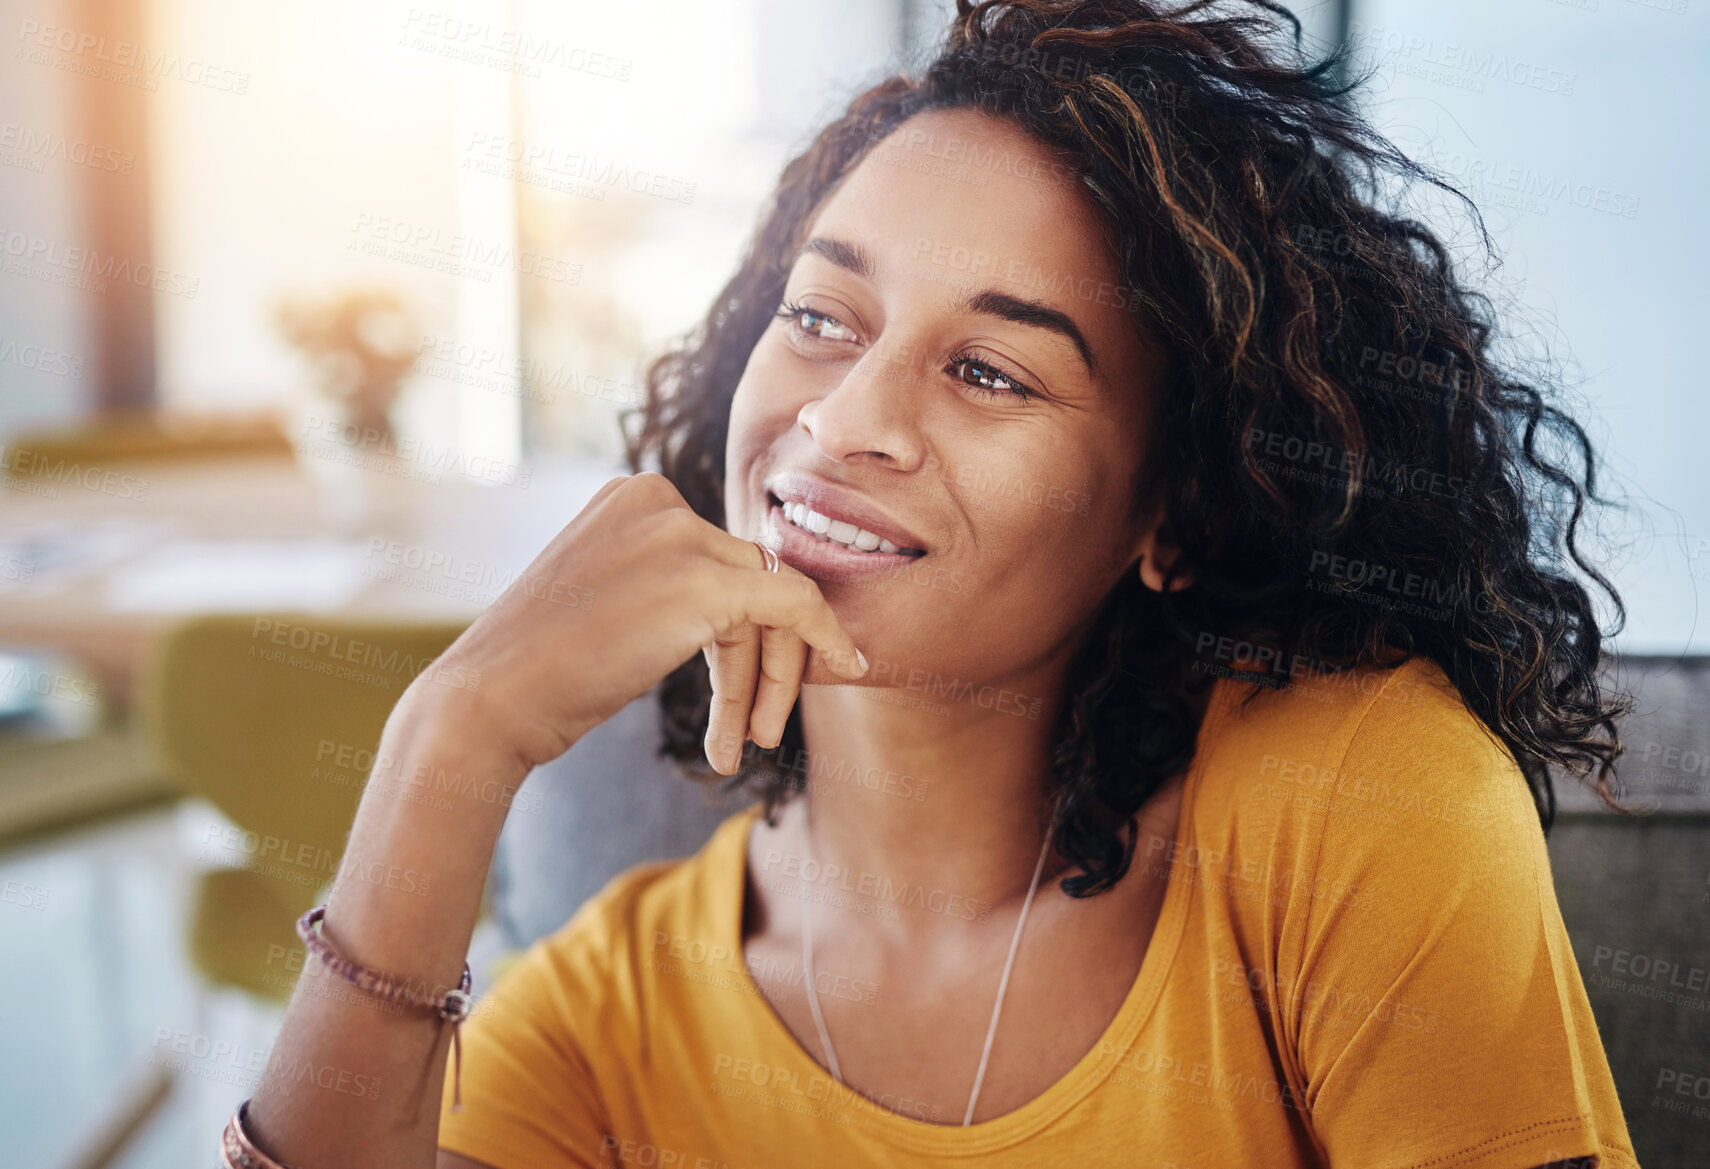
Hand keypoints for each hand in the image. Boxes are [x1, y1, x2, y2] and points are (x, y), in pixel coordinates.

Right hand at [405, 472, 867, 778]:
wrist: (488, 701)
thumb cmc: (539, 672)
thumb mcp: (607, 603)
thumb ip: (668, 588)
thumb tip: (745, 613)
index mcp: (632, 497)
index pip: (720, 558)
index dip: (743, 633)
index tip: (749, 693)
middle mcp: (658, 499)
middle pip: (750, 578)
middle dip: (762, 658)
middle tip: (759, 730)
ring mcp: (680, 535)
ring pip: (770, 602)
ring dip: (765, 680)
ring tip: (746, 745)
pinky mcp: (703, 581)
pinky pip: (793, 605)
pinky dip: (822, 640)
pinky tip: (833, 678)